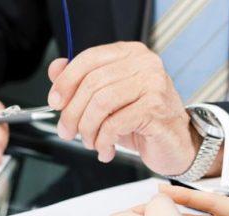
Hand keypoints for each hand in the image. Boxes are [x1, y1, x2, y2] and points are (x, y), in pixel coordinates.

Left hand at [47, 42, 221, 176]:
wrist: (174, 144)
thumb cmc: (139, 120)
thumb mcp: (105, 99)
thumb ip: (79, 81)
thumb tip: (55, 68)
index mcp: (129, 53)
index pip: (88, 59)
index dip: (65, 81)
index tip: (55, 102)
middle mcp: (144, 64)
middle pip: (92, 84)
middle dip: (72, 113)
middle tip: (67, 131)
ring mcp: (153, 84)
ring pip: (101, 104)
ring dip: (87, 129)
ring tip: (88, 141)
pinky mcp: (156, 109)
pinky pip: (115, 124)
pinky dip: (102, 140)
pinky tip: (104, 148)